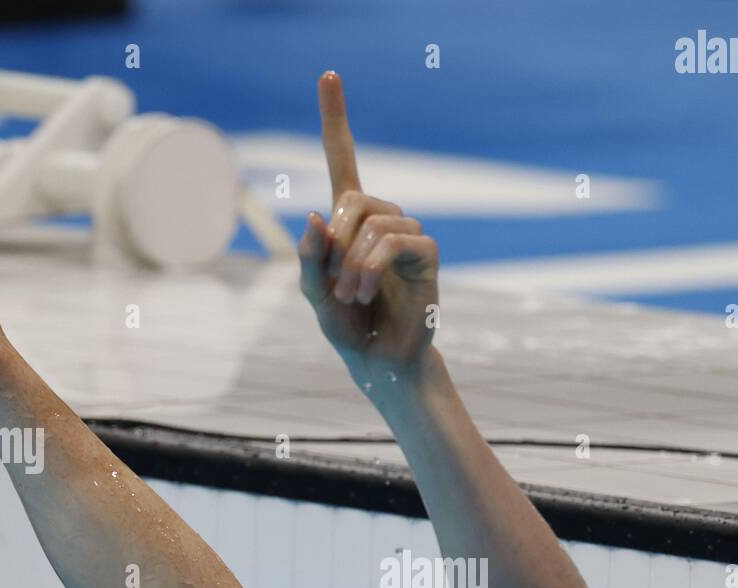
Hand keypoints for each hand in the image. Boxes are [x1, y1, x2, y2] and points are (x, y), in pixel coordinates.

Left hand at [299, 71, 438, 389]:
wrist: (381, 363)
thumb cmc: (349, 328)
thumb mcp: (314, 294)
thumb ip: (309, 259)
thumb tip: (315, 215)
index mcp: (351, 221)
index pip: (343, 158)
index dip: (336, 118)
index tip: (329, 75)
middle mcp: (382, 220)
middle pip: (355, 200)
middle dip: (337, 240)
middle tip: (335, 282)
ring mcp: (408, 236)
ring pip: (375, 223)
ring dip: (353, 264)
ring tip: (350, 296)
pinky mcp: (427, 256)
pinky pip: (396, 242)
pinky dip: (372, 267)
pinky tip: (363, 293)